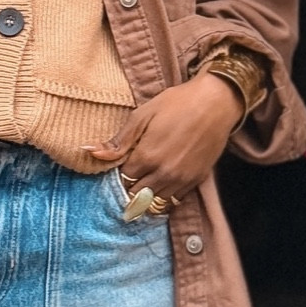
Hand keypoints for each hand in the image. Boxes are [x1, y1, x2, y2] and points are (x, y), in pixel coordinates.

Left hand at [87, 72, 243, 203]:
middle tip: (131, 176)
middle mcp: (163, 173)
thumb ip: (118, 140)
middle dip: (130, 189)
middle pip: (136, 196)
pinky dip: (164, 197)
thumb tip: (89, 152)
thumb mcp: (143, 115)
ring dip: (146, 197)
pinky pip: (174, 201)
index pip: (122, 180)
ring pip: (155, 203)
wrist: (217, 102)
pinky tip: (162, 185)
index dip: (119, 174)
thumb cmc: (178, 103)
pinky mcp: (196, 180)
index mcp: (146, 157)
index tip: (122, 165)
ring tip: (145, 183)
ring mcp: (181, 179)